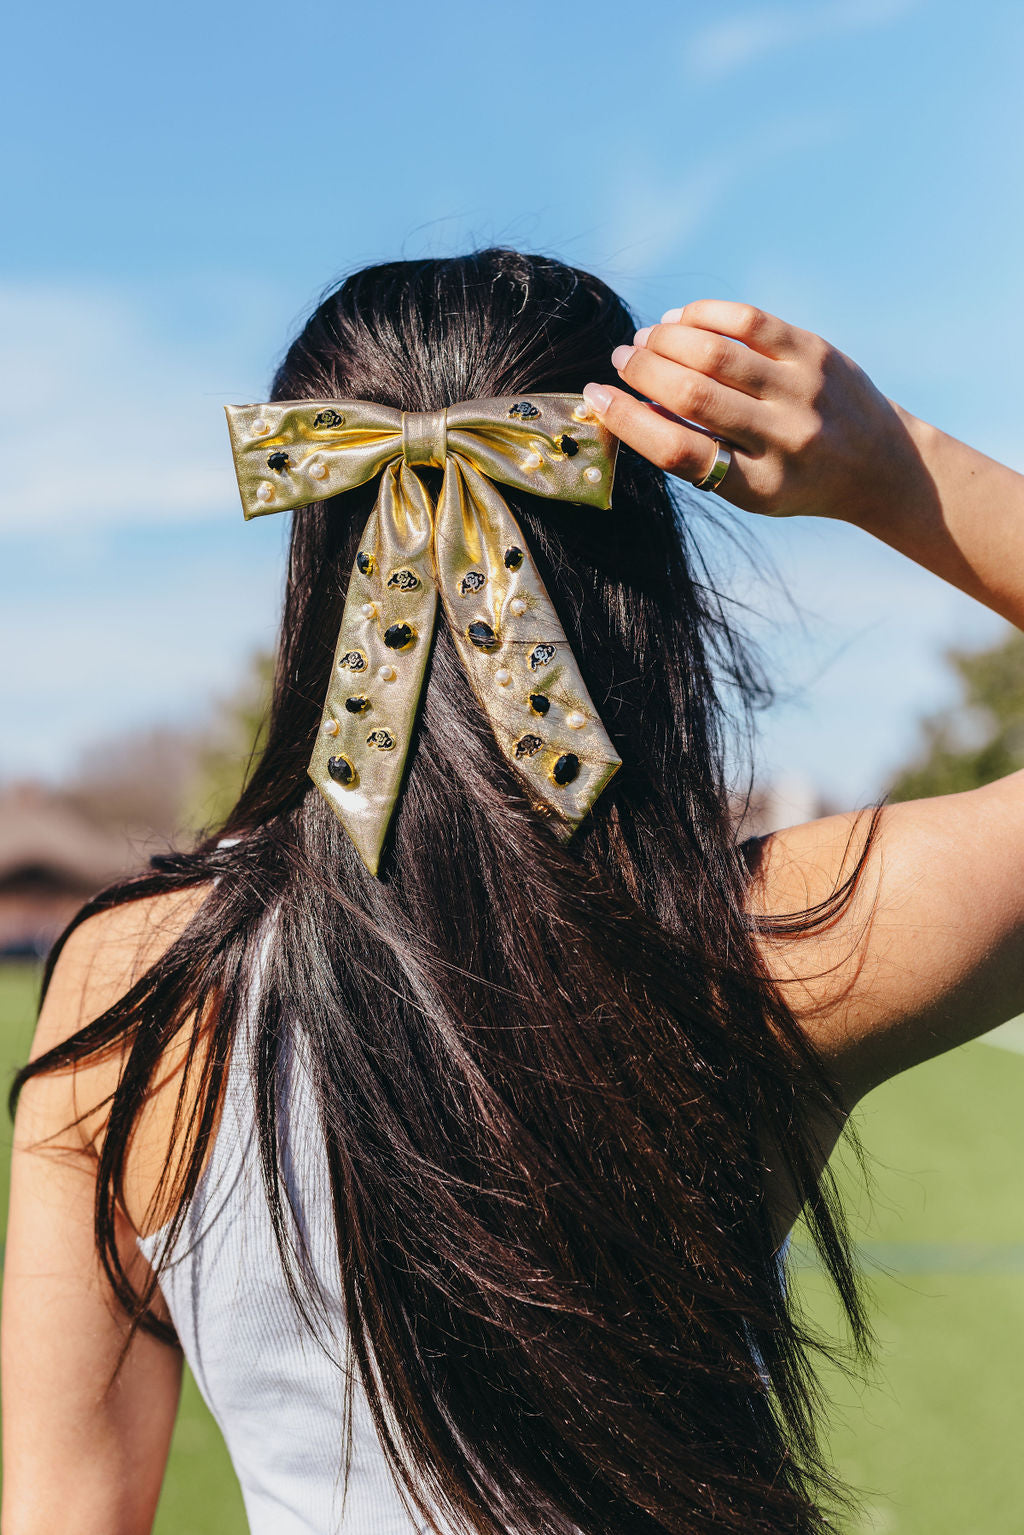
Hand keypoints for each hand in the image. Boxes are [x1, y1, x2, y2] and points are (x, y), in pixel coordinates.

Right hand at [583, 301, 922, 523]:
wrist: (878, 463)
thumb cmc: (794, 478)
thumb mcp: (749, 488)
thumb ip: (696, 453)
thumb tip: (627, 404)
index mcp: (758, 485)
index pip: (678, 452)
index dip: (628, 421)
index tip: (596, 397)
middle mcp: (784, 439)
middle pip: (692, 396)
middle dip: (644, 370)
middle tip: (622, 359)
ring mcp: (804, 391)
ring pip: (715, 352)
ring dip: (667, 339)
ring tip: (646, 339)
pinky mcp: (817, 352)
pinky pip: (748, 321)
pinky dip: (704, 316)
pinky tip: (681, 320)